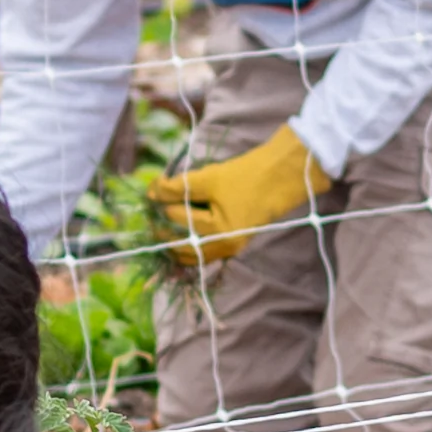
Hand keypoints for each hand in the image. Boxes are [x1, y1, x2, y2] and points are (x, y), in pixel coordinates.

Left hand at [144, 124, 321, 266]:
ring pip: (193, 255)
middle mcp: (224, 247)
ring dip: (174, 242)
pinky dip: (190, 244)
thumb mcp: (210, 178)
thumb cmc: (248, 176)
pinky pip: (205, 251)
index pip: (178, 220)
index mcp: (219, 233)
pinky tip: (180, 232)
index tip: (152, 188)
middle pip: (182, 247)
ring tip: (160, 224)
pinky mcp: (233, 242)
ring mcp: (230, 248)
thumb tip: (152, 192)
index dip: (161, 202)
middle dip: (162, 230)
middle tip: (149, 213)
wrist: (283, 176)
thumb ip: (178, 187)